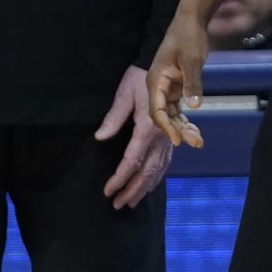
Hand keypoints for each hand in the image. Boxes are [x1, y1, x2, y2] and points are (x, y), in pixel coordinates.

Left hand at [95, 65, 172, 208]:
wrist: (166, 66)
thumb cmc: (141, 77)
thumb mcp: (124, 93)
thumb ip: (113, 118)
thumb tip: (100, 137)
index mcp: (148, 128)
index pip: (132, 161)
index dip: (119, 178)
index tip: (108, 191)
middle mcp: (161, 137)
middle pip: (147, 171)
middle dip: (132, 190)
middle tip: (117, 205)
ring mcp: (168, 138)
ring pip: (158, 170)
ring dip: (144, 188)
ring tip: (131, 202)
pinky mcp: (171, 136)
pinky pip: (166, 162)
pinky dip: (157, 177)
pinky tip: (150, 184)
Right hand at [146, 14, 208, 148]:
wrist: (190, 22)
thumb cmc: (188, 37)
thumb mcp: (192, 60)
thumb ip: (192, 83)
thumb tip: (194, 106)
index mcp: (156, 80)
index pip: (156, 110)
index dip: (166, 127)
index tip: (179, 140)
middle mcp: (158, 87)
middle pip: (163, 116)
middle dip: (177, 131)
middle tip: (194, 143)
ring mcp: (166, 88)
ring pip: (171, 115)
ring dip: (182, 128)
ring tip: (198, 141)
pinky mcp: (175, 88)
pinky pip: (178, 109)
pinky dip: (185, 119)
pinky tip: (195, 131)